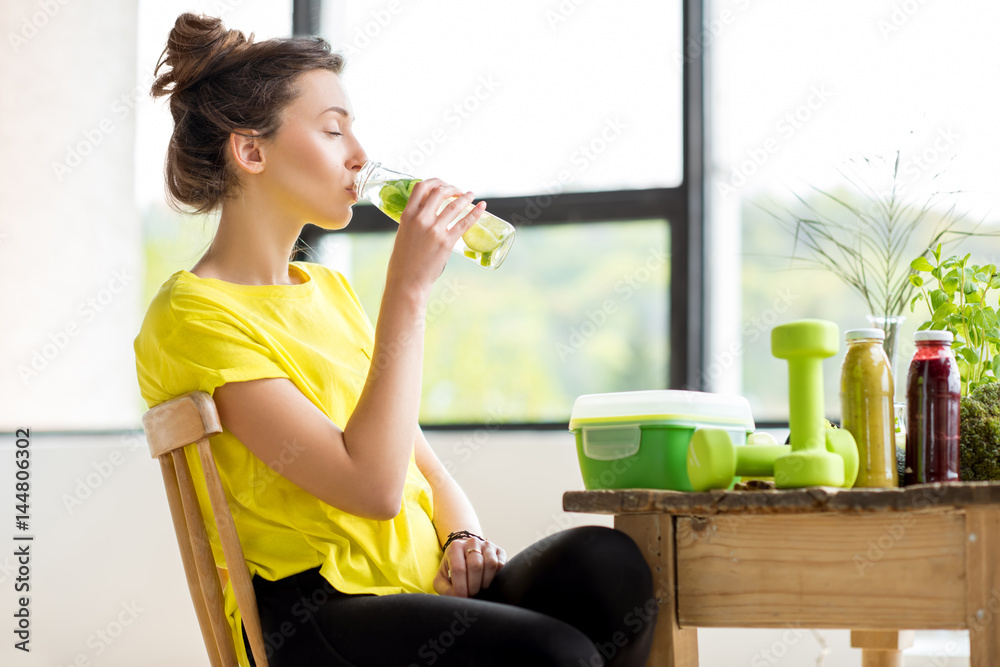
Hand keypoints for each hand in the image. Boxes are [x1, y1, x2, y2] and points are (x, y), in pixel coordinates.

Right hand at [387, 178, 486, 292]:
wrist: (407, 282)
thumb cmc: (403, 262)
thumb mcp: (403, 234)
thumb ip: (414, 222)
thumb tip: (426, 215)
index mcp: (407, 215)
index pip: (421, 187)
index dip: (434, 181)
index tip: (442, 184)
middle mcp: (420, 219)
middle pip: (439, 192)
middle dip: (451, 187)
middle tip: (457, 190)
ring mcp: (434, 230)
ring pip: (454, 205)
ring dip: (465, 197)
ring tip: (471, 195)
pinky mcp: (446, 242)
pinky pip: (464, 223)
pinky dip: (475, 213)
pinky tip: (482, 207)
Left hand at [433, 536, 505, 597]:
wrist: (466, 555)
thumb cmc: (452, 570)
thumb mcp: (443, 578)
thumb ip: (444, 589)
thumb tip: (458, 597)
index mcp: (455, 548)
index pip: (458, 569)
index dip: (461, 587)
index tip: (462, 597)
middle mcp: (471, 542)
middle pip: (476, 566)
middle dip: (474, 586)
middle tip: (471, 593)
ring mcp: (487, 545)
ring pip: (490, 564)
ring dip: (485, 581)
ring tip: (479, 586)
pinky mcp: (499, 551)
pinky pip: (501, 565)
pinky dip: (496, 576)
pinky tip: (488, 579)